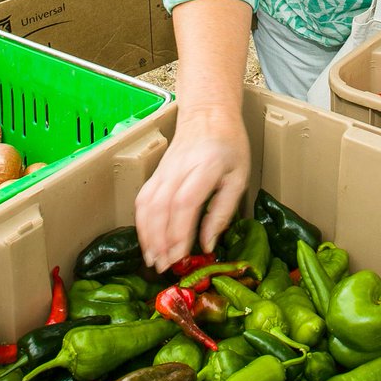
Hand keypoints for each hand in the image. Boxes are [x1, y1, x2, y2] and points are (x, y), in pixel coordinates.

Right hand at [134, 109, 249, 270]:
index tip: (180, 257)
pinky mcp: (157, 172)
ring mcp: (164, 169)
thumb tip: (207, 245)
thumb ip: (222, 211)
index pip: (185, 202)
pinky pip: (143, 198)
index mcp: (205, 167)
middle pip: (161, 206)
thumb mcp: (239, 177)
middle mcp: (179, 168)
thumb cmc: (229, 144)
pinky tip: (147, 240)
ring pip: (147, 203)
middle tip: (164, 268)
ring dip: (147, 234)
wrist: (208, 112)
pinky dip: (141, 222)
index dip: (179, 232)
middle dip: (159, 241)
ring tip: (153, 260)